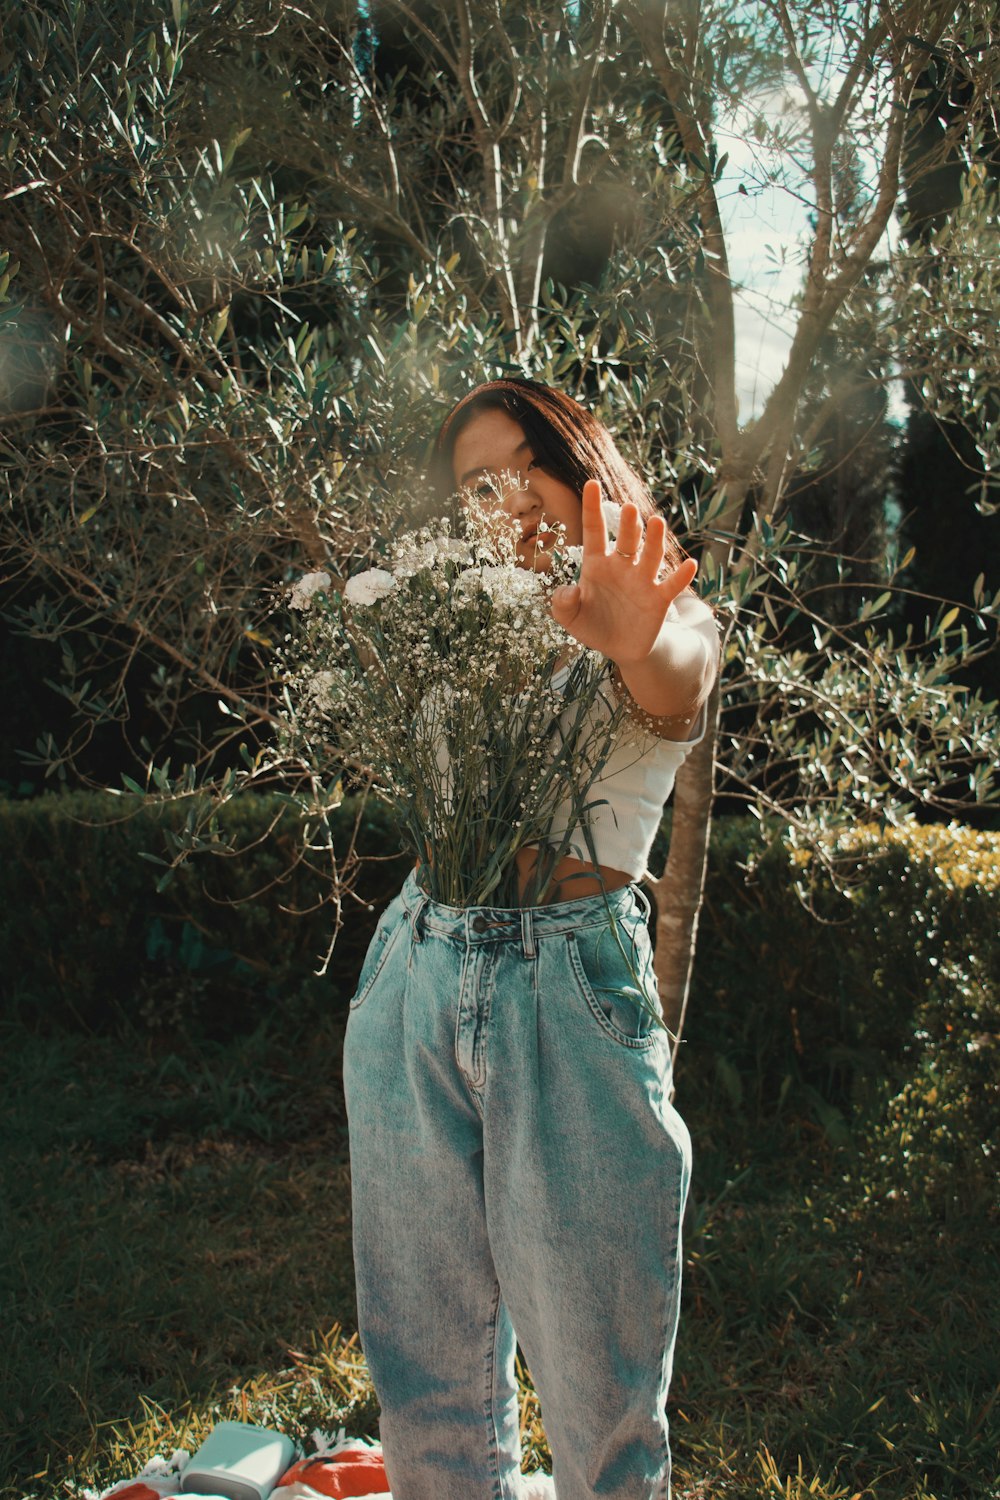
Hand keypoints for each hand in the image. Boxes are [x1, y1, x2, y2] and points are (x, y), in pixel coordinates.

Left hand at [549, 479, 697, 663]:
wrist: (620, 648)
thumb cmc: (593, 625)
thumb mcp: (570, 618)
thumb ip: (562, 604)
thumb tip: (568, 591)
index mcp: (597, 564)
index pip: (595, 531)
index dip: (592, 508)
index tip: (591, 483)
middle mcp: (622, 566)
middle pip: (627, 540)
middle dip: (629, 524)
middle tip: (629, 508)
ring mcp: (643, 580)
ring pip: (651, 555)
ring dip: (654, 539)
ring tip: (657, 522)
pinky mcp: (659, 599)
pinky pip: (672, 585)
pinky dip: (682, 576)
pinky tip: (689, 564)